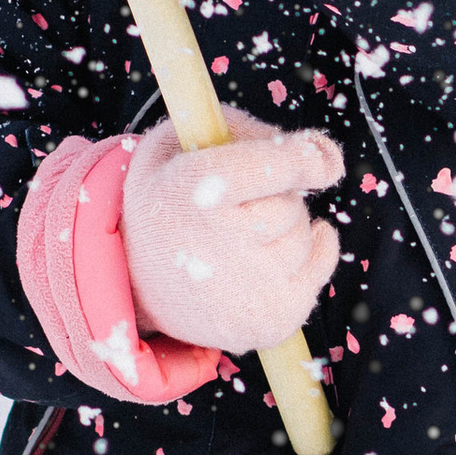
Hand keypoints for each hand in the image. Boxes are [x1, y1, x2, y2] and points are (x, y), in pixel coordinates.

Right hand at [122, 113, 341, 354]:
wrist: (131, 278)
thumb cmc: (166, 198)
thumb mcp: (179, 143)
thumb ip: (242, 130)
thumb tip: (323, 156)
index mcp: (191, 189)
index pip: (272, 166)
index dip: (304, 160)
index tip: (322, 159)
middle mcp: (218, 246)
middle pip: (289, 207)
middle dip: (276, 198)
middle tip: (238, 208)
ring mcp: (246, 292)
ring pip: (304, 238)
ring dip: (286, 229)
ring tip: (242, 237)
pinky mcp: (270, 324)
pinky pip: (321, 268)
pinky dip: (313, 252)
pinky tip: (276, 250)